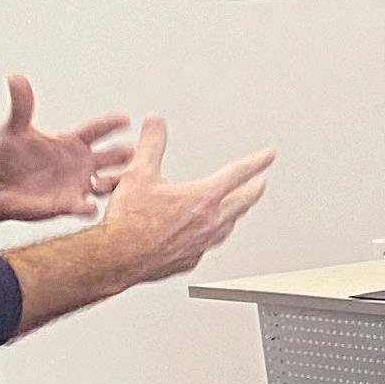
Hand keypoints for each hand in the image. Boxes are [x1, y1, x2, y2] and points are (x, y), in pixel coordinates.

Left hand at [0, 76, 134, 225]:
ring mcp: (77, 184)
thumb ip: (22, 106)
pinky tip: (89, 206)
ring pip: (107, 182)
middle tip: (133, 152)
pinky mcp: (68, 204)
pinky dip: (89, 208)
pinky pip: (85, 208)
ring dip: (114, 182)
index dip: (111, 124)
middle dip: (124, 155)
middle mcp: (80, 162)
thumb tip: (16, 78)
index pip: (97, 130)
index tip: (126, 119)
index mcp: (71, 142)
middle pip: (111, 156)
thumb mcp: (14, 129)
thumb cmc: (5, 157)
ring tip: (119, 181)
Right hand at [96, 119, 272, 285]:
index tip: (267, 157)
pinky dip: (211, 236)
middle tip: (260, 184)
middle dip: (252, 191)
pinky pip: (207, 245)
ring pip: (227, 227)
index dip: (254, 162)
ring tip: (236, 210)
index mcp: (201, 199)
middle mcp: (208, 223)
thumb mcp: (138, 174)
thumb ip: (151, 145)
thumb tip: (155, 123)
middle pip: (241, 203)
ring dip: (235, 215)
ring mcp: (200, 244)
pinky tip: (204, 236)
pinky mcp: (189, 260)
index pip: (236, 174)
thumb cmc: (128, 222)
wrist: (116, 259)